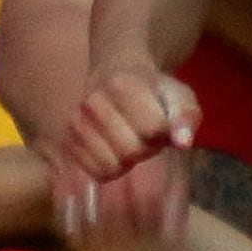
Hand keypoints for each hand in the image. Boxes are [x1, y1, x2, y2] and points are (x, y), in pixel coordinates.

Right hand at [47, 66, 201, 238]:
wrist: (112, 75)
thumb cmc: (152, 91)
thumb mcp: (177, 95)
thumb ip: (185, 115)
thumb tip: (183, 142)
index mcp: (123, 85)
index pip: (153, 129)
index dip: (162, 134)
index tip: (160, 126)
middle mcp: (93, 102)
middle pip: (129, 153)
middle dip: (143, 150)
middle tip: (143, 138)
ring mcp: (76, 124)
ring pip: (107, 169)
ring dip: (123, 164)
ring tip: (126, 144)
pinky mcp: (66, 143)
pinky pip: (88, 175)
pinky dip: (105, 173)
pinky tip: (111, 157)